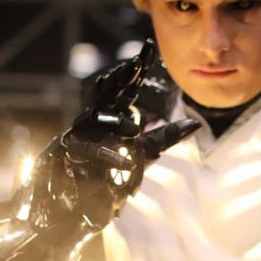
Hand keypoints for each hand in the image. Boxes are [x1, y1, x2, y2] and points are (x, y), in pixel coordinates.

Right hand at [18, 39, 199, 229]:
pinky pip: (87, 155)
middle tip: (135, 65)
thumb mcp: (141, 155)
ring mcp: (75, 138)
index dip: (135, 70)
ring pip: (94, 123)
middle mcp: (91, 122)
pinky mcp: (65, 158)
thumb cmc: (105, 178)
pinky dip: (105, 159)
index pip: (125, 89)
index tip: (149, 50)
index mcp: (109, 117)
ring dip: (113, 124)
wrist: (72, 211)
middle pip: (106, 95)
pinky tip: (123, 163)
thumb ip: (164, 138)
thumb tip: (195, 123)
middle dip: (119, 80)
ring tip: (134, 130)